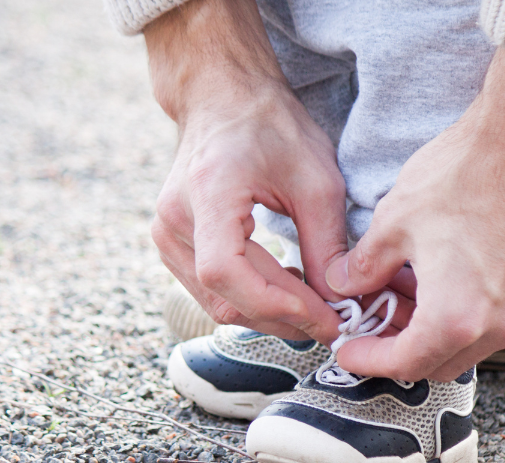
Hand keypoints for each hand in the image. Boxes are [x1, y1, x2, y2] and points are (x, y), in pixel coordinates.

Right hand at [146, 0, 345, 341]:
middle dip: (284, 318)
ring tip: (315, 307)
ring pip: (217, 303)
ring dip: (270, 315)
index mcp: (207, 194)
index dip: (277, 305)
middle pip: (225, 297)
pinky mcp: (172, 244)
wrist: (223, 98)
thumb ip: (326, 244)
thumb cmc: (270, 126)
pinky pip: (210, 291)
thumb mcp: (317, 180)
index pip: (226, 274)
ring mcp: (166, 234)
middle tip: (334, 323)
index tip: (325, 317)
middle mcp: (174, 219)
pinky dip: (252, 300)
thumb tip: (337, 300)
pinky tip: (287, 289)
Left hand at [325, 48, 504, 379]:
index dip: (367, 360)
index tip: (348, 349)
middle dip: (398, 350)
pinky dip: (460, 317)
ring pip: (466, 346)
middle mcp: (496, 326)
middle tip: (370, 322)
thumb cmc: (463, 175)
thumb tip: (345, 284)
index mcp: (455, 318)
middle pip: (437, 364)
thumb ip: (366, 267)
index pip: (403, 364)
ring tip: (401, 295)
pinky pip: (490, 323)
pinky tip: (437, 282)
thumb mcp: (394, 222)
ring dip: (430, 334)